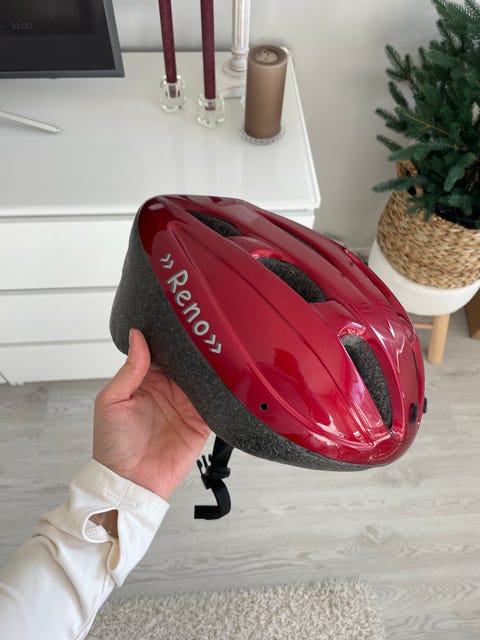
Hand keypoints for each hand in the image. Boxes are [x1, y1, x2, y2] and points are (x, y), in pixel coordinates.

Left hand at [93, 329, 210, 499]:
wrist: (130, 483)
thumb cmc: (113, 445)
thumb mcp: (111, 400)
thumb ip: (130, 369)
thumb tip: (137, 336)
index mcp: (146, 382)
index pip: (162, 353)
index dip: (170, 339)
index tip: (182, 323)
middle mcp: (168, 391)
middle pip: (186, 364)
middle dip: (195, 351)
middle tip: (206, 332)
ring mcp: (186, 407)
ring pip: (203, 380)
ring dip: (210, 369)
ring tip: (219, 351)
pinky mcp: (201, 424)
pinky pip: (215, 404)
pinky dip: (221, 393)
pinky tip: (225, 380)